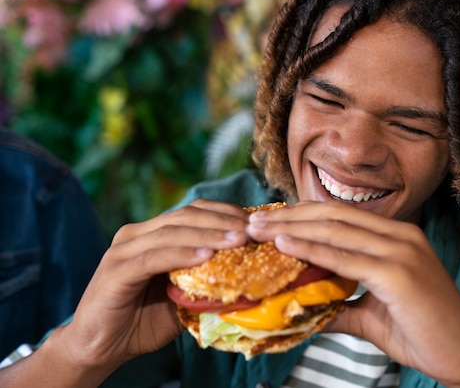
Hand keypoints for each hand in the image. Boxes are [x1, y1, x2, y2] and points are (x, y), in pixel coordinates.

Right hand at [57, 200, 249, 375]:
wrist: (101, 348)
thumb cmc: (143, 321)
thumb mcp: (182, 296)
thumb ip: (205, 280)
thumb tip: (248, 274)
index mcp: (152, 233)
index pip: (194, 212)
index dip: (226, 213)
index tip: (257, 223)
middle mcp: (136, 234)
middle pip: (186, 216)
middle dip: (224, 221)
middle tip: (254, 230)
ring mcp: (124, 250)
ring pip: (172, 233)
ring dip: (209, 235)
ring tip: (238, 240)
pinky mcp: (116, 271)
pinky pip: (153, 258)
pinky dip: (181, 255)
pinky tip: (206, 256)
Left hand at [246, 201, 459, 386]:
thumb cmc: (424, 333)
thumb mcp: (372, 315)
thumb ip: (339, 306)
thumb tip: (304, 310)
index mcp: (396, 237)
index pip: (339, 216)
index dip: (301, 215)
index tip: (268, 221)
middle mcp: (400, 234)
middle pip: (332, 215)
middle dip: (288, 216)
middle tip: (252, 222)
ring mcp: (401, 249)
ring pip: (335, 228)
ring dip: (291, 227)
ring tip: (257, 230)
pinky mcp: (399, 271)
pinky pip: (345, 256)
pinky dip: (311, 248)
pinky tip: (284, 245)